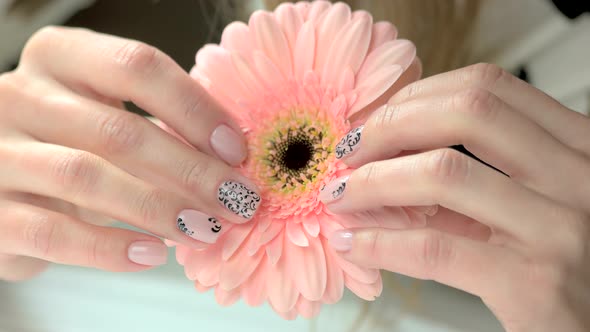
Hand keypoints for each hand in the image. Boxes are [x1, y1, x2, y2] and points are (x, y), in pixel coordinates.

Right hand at [0, 27, 259, 280]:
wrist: (3, 181)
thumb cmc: (72, 141)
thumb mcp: (107, 115)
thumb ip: (158, 125)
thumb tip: (232, 160)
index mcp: (61, 58)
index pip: (137, 67)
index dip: (195, 109)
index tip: (236, 150)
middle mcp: (20, 96)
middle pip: (119, 131)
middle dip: (191, 171)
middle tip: (237, 201)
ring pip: (88, 179)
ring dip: (160, 209)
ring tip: (205, 229)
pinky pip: (55, 234)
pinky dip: (110, 248)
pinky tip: (152, 255)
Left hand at [321, 63, 589, 330]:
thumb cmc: (569, 266)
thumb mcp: (534, 204)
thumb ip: (477, 177)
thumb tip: (391, 154)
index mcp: (576, 145)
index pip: (488, 87)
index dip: (418, 96)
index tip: (378, 117)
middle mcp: (577, 175)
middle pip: (465, 112)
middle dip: (389, 125)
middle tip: (350, 149)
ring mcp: (560, 227)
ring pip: (442, 173)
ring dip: (372, 181)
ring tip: (342, 194)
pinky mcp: (533, 282)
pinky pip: (435, 248)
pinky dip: (380, 242)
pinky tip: (356, 242)